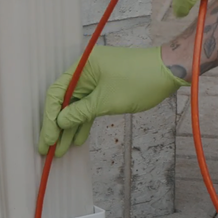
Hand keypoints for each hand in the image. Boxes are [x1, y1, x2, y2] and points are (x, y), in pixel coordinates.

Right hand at [38, 46, 188, 156]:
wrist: (169, 71)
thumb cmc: (140, 80)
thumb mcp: (107, 101)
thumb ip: (81, 112)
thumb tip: (61, 122)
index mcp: (82, 66)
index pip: (56, 93)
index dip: (50, 119)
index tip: (47, 140)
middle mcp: (86, 71)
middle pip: (64, 101)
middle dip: (57, 127)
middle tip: (48, 149)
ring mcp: (96, 79)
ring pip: (77, 106)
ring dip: (70, 128)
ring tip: (62, 150)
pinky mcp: (106, 87)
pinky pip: (90, 106)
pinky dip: (85, 121)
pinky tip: (77, 139)